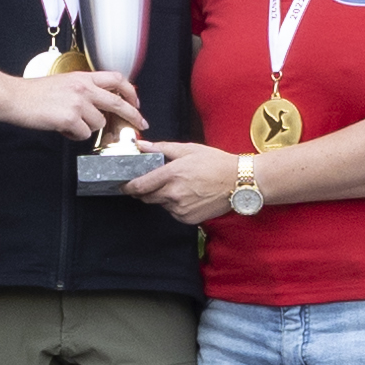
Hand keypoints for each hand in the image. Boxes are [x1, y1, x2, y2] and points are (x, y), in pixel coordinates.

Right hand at [7, 65, 143, 145]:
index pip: (116, 79)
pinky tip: (62, 128)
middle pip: (118, 102)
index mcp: (83, 77)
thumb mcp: (64, 83)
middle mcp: (84, 88)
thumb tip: (99, 106)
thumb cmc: (34, 93)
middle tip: (141, 124)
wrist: (14, 98)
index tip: (135, 102)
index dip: (130, 92)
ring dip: (87, 128)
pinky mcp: (70, 118)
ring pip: (99, 123)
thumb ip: (83, 91)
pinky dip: (74, 135)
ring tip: (69, 123)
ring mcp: (78, 103)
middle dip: (133, 115)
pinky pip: (84, 134)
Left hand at [122, 141, 240, 226]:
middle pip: (147, 197)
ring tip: (180, 186)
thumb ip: (162, 148)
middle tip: (152, 182)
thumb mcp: (189, 149)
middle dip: (145, 191)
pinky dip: (175, 205)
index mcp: (172, 174)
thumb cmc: (217, 163)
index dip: (129, 186)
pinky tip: (188, 195)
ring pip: (161, 204)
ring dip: (162, 197)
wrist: (240, 182)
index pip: (140, 186)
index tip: (124, 185)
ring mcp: (180, 209)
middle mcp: (173, 194)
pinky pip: (173, 212)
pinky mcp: (188, 218)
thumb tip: (142, 145)